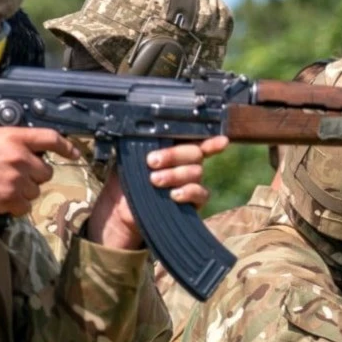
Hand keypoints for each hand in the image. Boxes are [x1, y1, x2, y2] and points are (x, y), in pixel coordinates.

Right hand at [0, 126, 72, 215]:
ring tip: (2, 187)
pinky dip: (15, 206)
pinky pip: (26, 206)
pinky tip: (0, 199)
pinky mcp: (12, 198)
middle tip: (13, 176)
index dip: (65, 146)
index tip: (73, 152)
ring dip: (23, 192)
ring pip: (36, 190)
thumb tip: (33, 152)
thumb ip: (14, 143)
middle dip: (34, 176)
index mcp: (13, 137)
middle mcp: (19, 156)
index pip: (49, 137)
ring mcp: (17, 178)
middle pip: (46, 171)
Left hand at [85, 137, 228, 250]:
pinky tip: (174, 194)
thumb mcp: (127, 158)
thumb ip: (141, 144)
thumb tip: (146, 132)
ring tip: (154, 180)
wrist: (121, 210)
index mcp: (173, 148)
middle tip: (152, 161)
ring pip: (196, 171)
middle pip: (194, 152)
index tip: (220, 139)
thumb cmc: (125, 180)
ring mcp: (191, 182)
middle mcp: (186, 163)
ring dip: (175, 174)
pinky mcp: (194, 202)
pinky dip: (188, 192)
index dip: (209, 138)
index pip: (193, 138)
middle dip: (173, 155)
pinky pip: (201, 193)